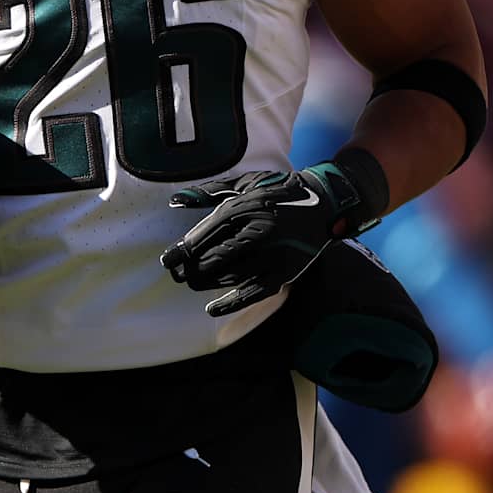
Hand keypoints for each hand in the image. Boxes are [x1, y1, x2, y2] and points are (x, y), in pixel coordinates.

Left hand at [160, 164, 364, 316]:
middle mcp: (257, 233)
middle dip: (192, 269)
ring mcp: (273, 255)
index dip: (184, 251)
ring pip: (231, 276)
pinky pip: (253, 293)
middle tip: (177, 274)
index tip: (167, 260)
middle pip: (215, 258)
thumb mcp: (243, 184)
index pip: (205, 235)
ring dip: (207, 283)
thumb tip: (175, 202)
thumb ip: (208, 193)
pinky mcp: (284, 272)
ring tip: (191, 283)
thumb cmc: (278, 190)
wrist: (324, 203)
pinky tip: (212, 308)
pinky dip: (231, 303)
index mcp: (245, 208)